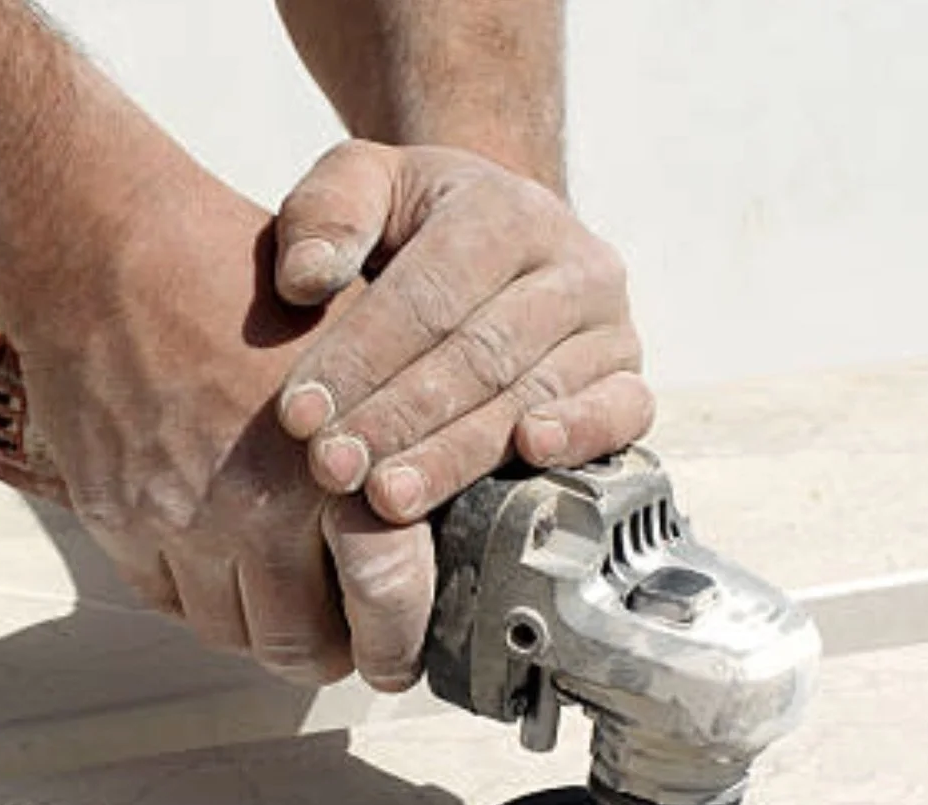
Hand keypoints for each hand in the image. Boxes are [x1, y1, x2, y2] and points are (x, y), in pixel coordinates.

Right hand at [7, 175, 434, 690]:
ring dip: (261, 628)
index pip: (385, 601)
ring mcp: (175, 522)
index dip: (400, 645)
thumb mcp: (351, 341)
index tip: (404, 656)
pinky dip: (197, 594)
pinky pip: (164, 600)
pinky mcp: (115, 521)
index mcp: (327, 462)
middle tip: (347, 645)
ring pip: (229, 634)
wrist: (103, 251)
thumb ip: (397, 431)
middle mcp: (250, 506)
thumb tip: (442, 511)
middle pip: (300, 645)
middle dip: (332, 656)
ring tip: (283, 596)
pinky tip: (217, 556)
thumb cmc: (234, 277)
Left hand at [272, 141, 653, 525]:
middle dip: (397, 419)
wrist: (499, 244)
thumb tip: (306, 276)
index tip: (298, 416)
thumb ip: (324, 213)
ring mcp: (611, 326)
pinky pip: (618, 414)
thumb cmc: (412, 225)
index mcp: (505, 210)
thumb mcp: (361, 185)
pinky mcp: (629, 381)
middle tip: (333, 468)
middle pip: (478, 354)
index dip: (360, 358)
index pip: (428, 294)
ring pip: (531, 396)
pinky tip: (528, 456)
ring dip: (454, 455)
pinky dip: (579, 437)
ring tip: (387, 497)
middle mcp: (574, 264)